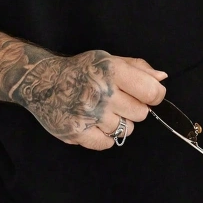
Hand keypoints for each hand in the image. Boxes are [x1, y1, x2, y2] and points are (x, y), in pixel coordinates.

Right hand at [20, 50, 167, 149]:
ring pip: (126, 130)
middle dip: (133, 108)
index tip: (146, 94)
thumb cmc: (81, 70)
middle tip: (117, 101)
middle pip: (141, 114)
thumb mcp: (109, 60)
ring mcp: (89, 114)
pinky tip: (94, 123)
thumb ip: (138, 68)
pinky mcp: (77, 133)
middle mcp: (101, 92)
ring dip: (118, 122)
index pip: (152, 92)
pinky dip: (105, 136)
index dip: (154, 95)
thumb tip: (162, 79)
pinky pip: (108, 143)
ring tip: (102, 111)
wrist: (40, 81)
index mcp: (112, 71)